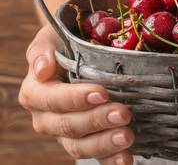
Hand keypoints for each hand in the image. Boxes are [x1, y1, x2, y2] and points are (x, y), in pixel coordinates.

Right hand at [19, 25, 134, 164]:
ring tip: (127, 136)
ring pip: (80, 146)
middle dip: (97, 120)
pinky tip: (127, 159)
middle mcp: (47, 118)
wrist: (80, 53)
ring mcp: (66, 134)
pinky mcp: (87, 143)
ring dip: (105, 144)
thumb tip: (42, 68)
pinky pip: (96, 157)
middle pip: (69, 125)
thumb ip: (43, 50)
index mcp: (36, 92)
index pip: (52, 99)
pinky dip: (111, 160)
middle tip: (123, 113)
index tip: (101, 93)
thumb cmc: (67, 43)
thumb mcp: (53, 38)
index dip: (75, 98)